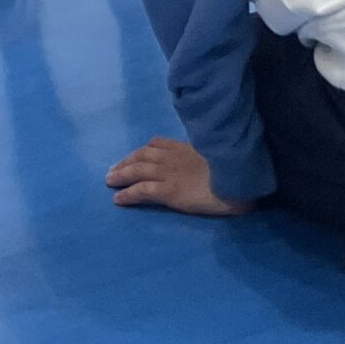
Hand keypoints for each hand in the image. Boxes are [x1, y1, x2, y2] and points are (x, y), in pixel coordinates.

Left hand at [106, 136, 253, 217]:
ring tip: (109, 181)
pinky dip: (128, 193)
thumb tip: (203, 160)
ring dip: (121, 174)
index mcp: (184, 148)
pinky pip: (142, 190)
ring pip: (137, 170)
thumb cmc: (231, 171)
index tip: (134, 156)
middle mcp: (172, 157)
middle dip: (126, 162)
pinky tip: (118, 199)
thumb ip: (203, 155)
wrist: (235, 180)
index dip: (142, 150)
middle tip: (113, 170)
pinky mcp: (168, 190)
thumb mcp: (214, 154)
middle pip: (142, 155)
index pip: (157, 144)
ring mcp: (168, 173)